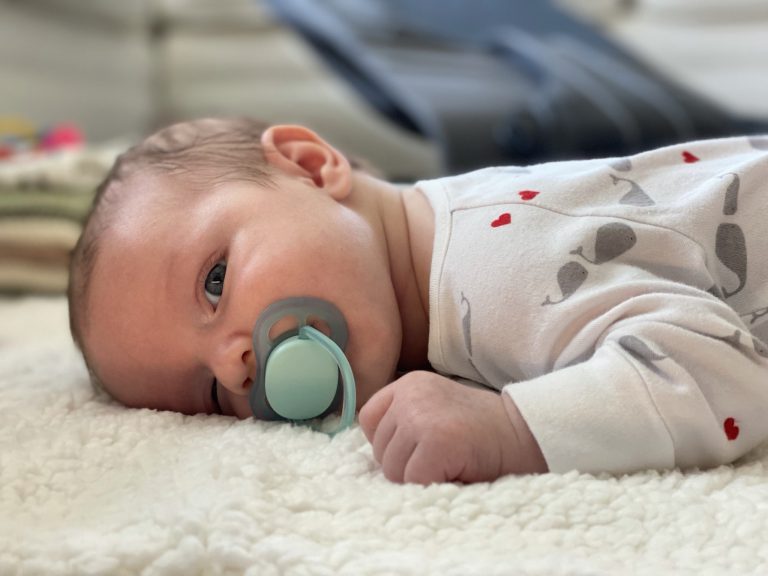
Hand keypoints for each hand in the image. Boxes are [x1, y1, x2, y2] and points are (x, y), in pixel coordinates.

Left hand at [358, 371, 546, 484]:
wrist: (527, 433)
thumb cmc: (481, 431)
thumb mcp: (436, 409)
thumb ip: (404, 421)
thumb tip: (376, 457)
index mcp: (408, 384)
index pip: (368, 420)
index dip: (390, 444)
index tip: (419, 450)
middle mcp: (410, 394)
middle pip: (379, 450)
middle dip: (406, 466)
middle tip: (443, 460)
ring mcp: (421, 416)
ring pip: (393, 471)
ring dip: (419, 480)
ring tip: (450, 465)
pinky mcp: (437, 441)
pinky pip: (414, 481)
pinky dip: (432, 488)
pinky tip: (456, 473)